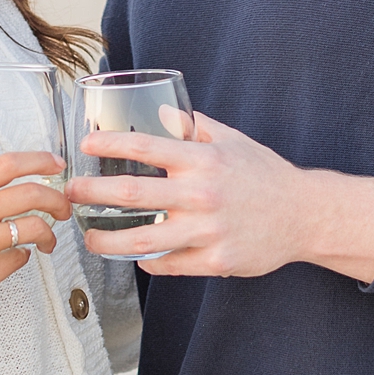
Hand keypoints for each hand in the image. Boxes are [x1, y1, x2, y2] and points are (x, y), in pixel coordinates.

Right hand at [0, 134, 69, 345]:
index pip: (7, 165)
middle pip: (31, 195)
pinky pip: (20, 259)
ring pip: (34, 228)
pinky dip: (24, 256)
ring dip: (49, 233)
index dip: (38, 160)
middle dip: (58, 199)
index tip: (56, 163)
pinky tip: (16, 255)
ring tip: (47, 239)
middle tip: (64, 206)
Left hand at [64, 111, 373, 281]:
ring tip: (88, 238)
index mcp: (203, 160)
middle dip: (93, 195)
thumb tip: (161, 110)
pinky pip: (170, 264)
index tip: (85, 147)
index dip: (111, 146)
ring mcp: (208, 230)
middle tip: (68, 194)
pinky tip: (134, 255)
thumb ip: (194, 127)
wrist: (304, 215)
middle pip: (133, 196)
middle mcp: (202, 195)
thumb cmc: (264, 174)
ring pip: (144, 240)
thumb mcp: (232, 140)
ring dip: (107, 241)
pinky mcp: (216, 260)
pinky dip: (148, 261)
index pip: (147, 149)